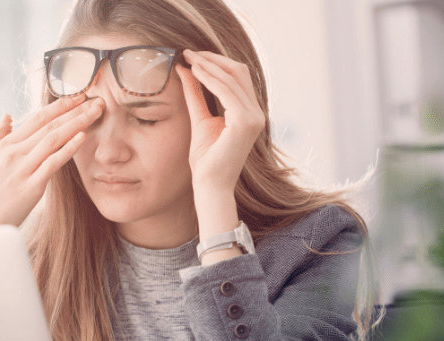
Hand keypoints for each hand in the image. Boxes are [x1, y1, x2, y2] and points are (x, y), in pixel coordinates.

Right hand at [0, 95, 104, 228]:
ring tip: (97, 112)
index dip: (60, 106)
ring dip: (78, 123)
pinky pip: (53, 163)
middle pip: (49, 125)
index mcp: (4, 146)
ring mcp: (22, 169)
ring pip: (53, 138)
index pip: (36, 118)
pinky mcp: (31, 188)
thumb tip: (7, 116)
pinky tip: (83, 136)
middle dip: (75, 110)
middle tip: (97, 99)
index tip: (78, 97)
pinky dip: (69, 148)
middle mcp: (13, 153)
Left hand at [176, 50, 264, 193]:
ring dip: (209, 65)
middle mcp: (256, 113)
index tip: (193, 55)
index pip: (237, 77)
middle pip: (238, 72)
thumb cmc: (206, 160)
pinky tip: (195, 71)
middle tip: (189, 52)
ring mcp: (254, 118)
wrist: (210, 185)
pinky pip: (227, 91)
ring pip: (233, 78)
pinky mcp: (245, 122)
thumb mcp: (200, 119)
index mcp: (250, 113)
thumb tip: (186, 69)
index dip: (216, 62)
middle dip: (213, 59)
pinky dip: (210, 78)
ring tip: (189, 58)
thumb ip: (196, 95)